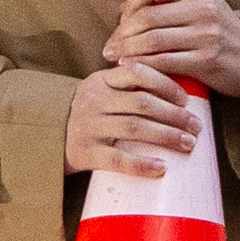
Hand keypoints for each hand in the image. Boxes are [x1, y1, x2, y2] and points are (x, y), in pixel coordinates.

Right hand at [66, 63, 198, 178]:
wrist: (43, 136)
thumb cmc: (85, 114)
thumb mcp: (99, 91)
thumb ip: (126, 86)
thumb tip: (176, 93)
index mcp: (100, 81)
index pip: (137, 72)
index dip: (166, 84)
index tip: (185, 100)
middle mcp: (94, 101)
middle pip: (142, 103)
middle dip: (174, 114)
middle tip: (196, 126)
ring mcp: (88, 127)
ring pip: (135, 128)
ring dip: (167, 136)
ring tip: (188, 144)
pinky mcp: (84, 153)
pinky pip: (118, 159)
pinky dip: (142, 164)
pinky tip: (162, 167)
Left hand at [105, 0, 239, 99]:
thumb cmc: (222, 35)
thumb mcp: (203, 8)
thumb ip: (172, 3)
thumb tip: (125, 9)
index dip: (130, 3)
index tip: (121, 20)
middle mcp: (203, 8)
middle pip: (147, 16)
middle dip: (122, 33)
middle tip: (110, 46)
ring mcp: (206, 34)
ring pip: (152, 40)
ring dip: (128, 51)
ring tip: (116, 59)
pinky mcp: (206, 60)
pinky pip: (164, 63)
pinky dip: (143, 67)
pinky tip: (133, 71)